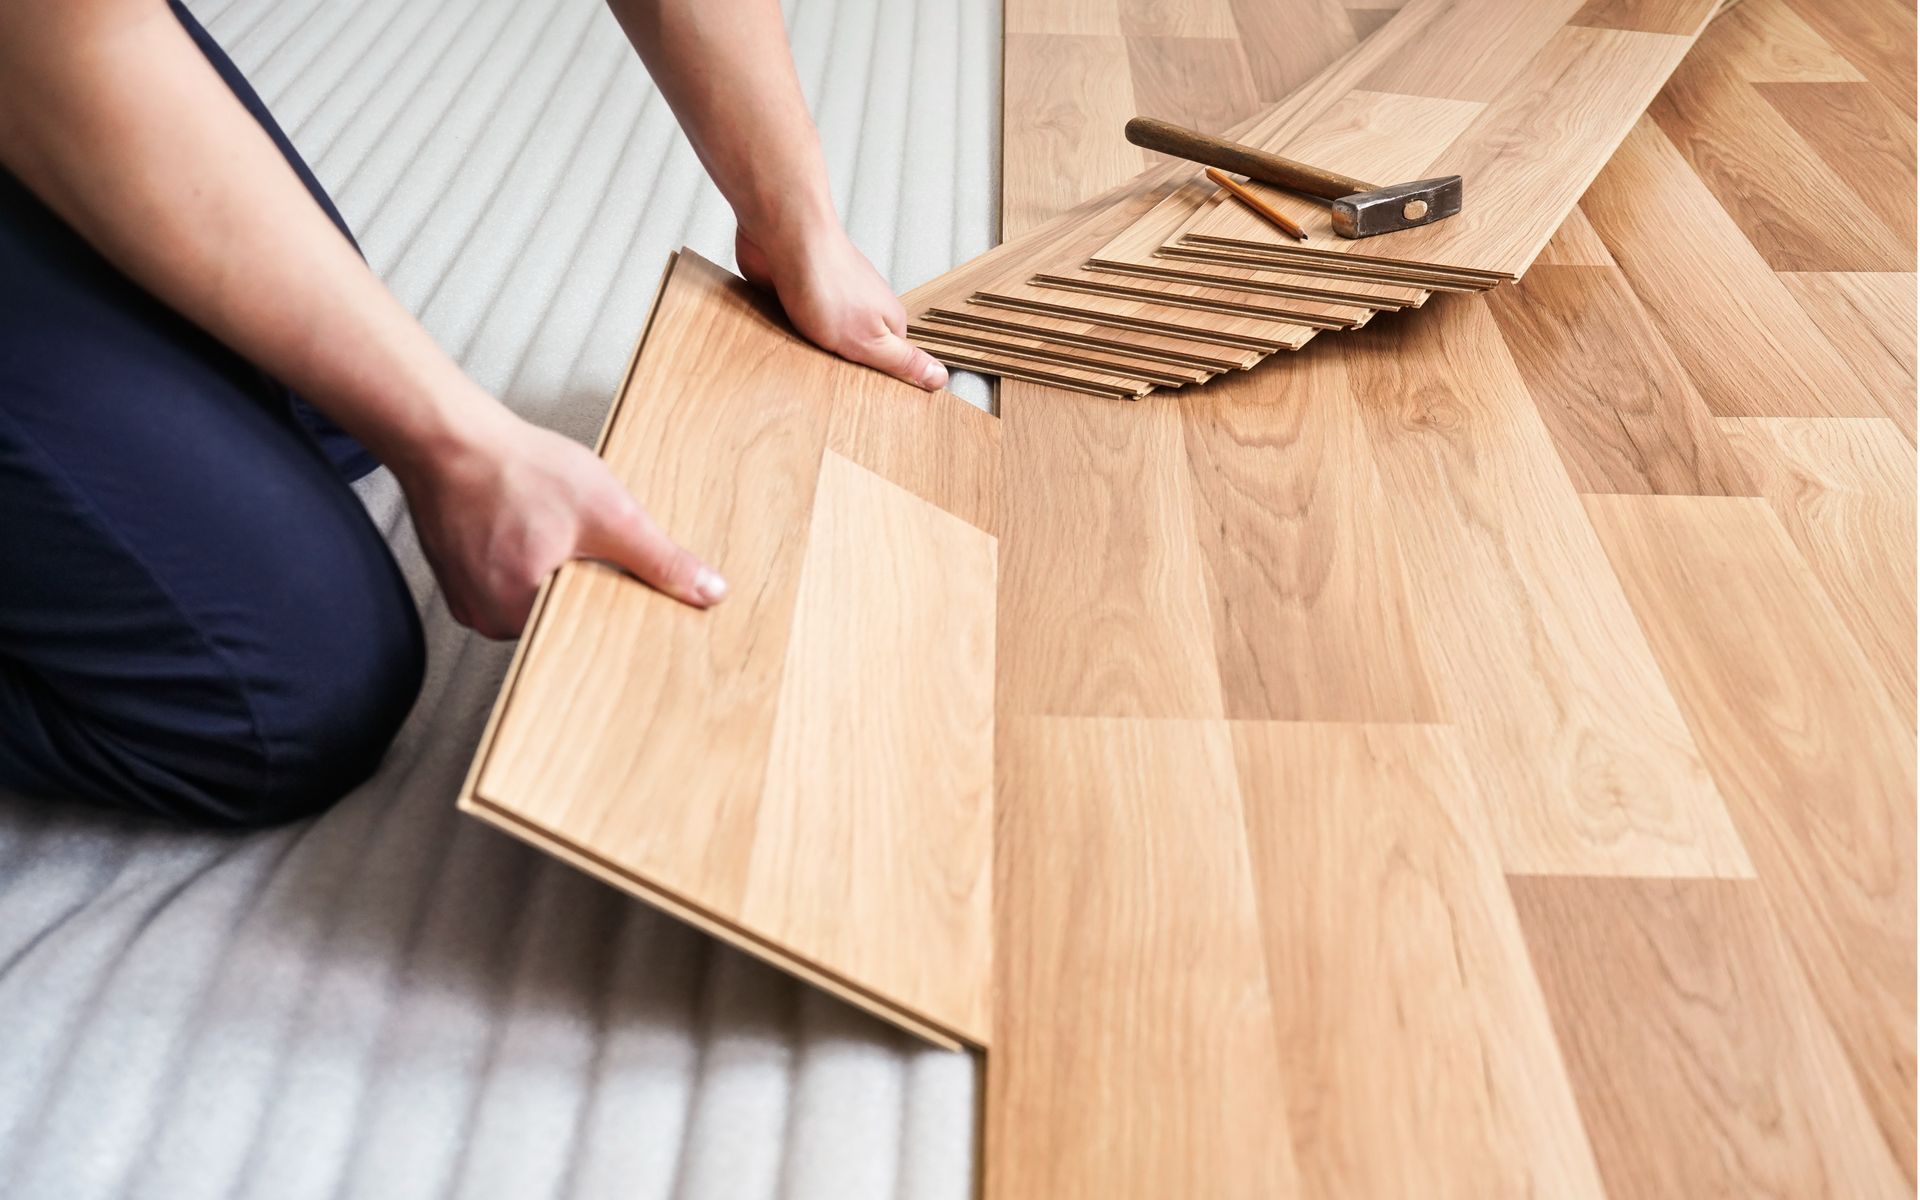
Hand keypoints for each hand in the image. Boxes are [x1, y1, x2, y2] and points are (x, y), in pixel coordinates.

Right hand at [398, 404, 725, 638]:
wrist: (449, 436)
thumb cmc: (514, 469)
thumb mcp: (608, 513)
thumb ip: (660, 560)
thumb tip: (709, 592)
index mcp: (520, 614)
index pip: (590, 635)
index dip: (616, 608)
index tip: (625, 584)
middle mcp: (487, 619)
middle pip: (563, 617)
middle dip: (586, 585)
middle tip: (581, 541)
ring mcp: (469, 600)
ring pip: (537, 598)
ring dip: (556, 570)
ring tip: (552, 529)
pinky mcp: (460, 578)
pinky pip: (509, 582)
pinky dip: (527, 559)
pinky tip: (531, 528)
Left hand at [736, 226, 948, 390]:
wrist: (784, 235)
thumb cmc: (827, 282)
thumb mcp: (870, 340)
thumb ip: (903, 362)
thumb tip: (941, 378)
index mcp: (885, 319)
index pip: (889, 363)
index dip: (875, 380)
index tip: (861, 396)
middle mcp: (860, 306)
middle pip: (856, 350)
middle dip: (840, 366)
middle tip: (824, 380)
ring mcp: (828, 296)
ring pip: (822, 338)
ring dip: (809, 350)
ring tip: (799, 360)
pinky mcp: (796, 291)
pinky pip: (793, 322)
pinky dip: (786, 330)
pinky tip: (777, 338)